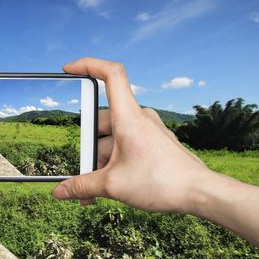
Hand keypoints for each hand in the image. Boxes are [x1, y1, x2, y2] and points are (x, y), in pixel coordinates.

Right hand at [53, 57, 208, 213]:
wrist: (199, 193)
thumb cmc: (161, 182)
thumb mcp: (112, 185)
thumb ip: (82, 186)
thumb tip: (59, 192)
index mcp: (128, 117)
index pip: (110, 74)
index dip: (88, 64)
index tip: (68, 69)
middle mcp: (139, 118)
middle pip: (101, 121)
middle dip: (87, 148)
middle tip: (81, 172)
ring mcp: (147, 130)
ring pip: (112, 139)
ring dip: (99, 162)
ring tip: (92, 190)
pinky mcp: (153, 143)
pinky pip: (125, 147)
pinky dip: (113, 163)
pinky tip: (108, 186)